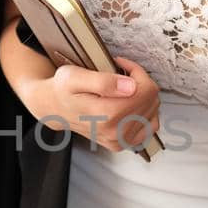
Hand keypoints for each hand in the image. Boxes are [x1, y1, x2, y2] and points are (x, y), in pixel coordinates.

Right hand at [20, 57, 160, 151]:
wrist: (54, 109)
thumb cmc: (63, 91)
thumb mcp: (74, 77)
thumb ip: (103, 81)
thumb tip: (131, 86)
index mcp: (105, 115)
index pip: (144, 90)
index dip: (136, 72)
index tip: (121, 64)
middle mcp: (114, 132)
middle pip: (150, 99)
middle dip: (139, 82)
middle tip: (120, 75)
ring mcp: (119, 140)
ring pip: (153, 110)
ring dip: (142, 95)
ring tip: (123, 88)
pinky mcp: (122, 143)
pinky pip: (150, 126)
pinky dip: (145, 111)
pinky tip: (130, 103)